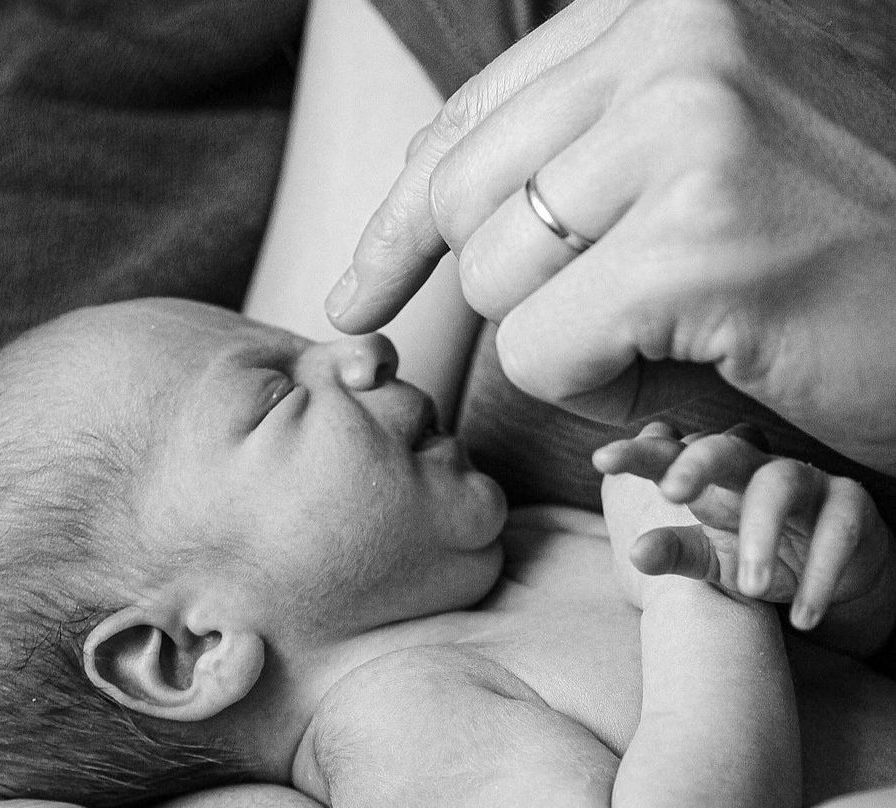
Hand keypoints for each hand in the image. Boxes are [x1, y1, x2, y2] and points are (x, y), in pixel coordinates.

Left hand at [325, 0, 895, 475]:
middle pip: (464, 206)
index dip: (396, 223)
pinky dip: (597, 391)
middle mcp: (679, 38)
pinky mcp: (699, 241)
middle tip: (602, 320)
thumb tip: (422, 196)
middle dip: (507, 294)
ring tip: (677, 332)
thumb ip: (571, 155)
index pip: (467, 124)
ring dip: (568, 344)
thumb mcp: (693, 162)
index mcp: (667, 5)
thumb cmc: (826, 252)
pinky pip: (543, 350)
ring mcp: (692, 132)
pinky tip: (692, 367)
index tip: (357, 293)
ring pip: (499, 285)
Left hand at [594, 421, 895, 654]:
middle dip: (698, 464)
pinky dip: (821, 577)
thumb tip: (636, 553)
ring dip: (762, 535)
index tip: (601, 459)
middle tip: (671, 493)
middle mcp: (756, 471)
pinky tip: (802, 618)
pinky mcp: (851, 508)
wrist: (833, 573)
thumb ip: (675, 553)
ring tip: (750, 588)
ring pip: (781, 485)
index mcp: (714, 481)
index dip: (639, 454)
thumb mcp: (712, 558)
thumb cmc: (758, 554)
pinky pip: (839, 531)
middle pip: (726, 451)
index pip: (672, 458)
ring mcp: (807, 484)